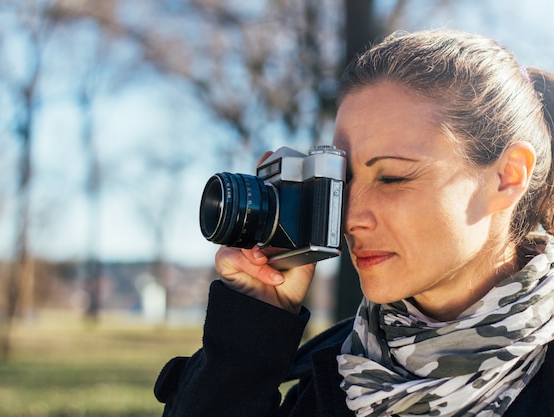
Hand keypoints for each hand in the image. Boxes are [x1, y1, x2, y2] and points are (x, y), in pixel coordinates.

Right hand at [213, 150, 314, 313]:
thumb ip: (310, 239)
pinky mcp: (227, 264)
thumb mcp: (305, 258)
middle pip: (244, 211)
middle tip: (259, 185)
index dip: (262, 178)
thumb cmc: (290, 285)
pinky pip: (234, 257)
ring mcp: (236, 248)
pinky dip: (255, 267)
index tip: (267, 156)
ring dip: (255, 250)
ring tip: (267, 260)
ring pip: (238, 237)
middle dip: (249, 201)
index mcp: (268, 231)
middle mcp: (250, 236)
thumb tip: (326, 219)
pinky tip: (271, 276)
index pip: (262, 202)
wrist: (276, 314)